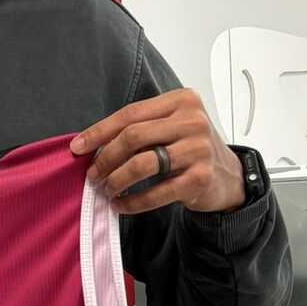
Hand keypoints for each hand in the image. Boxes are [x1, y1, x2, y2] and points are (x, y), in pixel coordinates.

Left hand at [70, 88, 244, 213]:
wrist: (228, 176)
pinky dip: (134, 201)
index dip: (99, 131)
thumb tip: (91, 144)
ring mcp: (199, 149)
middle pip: (133, 136)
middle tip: (92, 173)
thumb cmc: (190, 148)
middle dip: (106, 157)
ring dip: (116, 179)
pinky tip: (121, 204)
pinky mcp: (201, 178)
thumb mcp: (170, 127)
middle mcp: (192, 121)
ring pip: (142, 164)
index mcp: (181, 101)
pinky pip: (157, 192)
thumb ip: (139, 128)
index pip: (130, 113)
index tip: (78, 147)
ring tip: (106, 188)